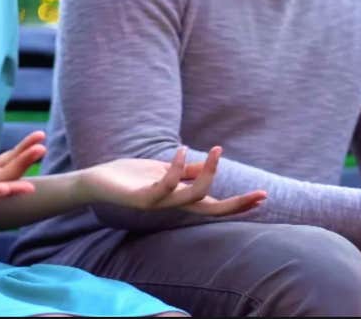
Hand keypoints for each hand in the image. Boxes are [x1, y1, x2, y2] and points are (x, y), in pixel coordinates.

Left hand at [76, 146, 266, 214]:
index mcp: (179, 199)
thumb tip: (209, 166)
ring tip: (216, 150)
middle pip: (211, 209)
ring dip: (208, 173)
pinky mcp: (142, 199)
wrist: (97, 182)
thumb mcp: (163, 171)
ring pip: (193, 197)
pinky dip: (177, 167)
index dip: (238, 204)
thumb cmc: (131, 176)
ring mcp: (158, 204)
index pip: (214, 205)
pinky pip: (166, 185)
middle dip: (236, 203)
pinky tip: (182, 149)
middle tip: (260, 193)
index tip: (263, 197)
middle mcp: (172, 205)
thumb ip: (185, 172)